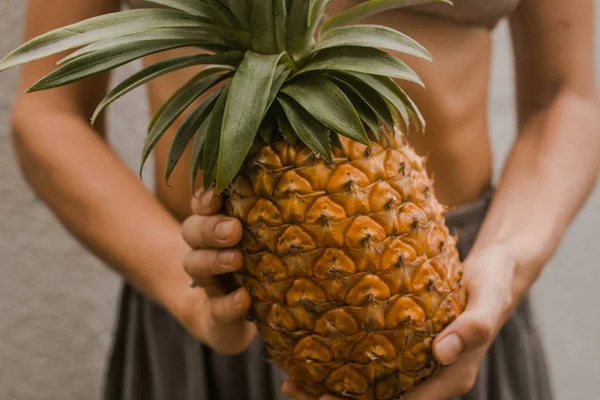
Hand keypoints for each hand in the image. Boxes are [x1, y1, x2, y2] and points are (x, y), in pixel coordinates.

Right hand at [179, 187, 256, 354]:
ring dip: (214, 260)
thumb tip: (307, 185)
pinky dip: (228, 303)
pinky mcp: (214, 315)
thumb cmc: (258, 268)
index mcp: (215, 227)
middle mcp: (205, 251)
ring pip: (194, 264)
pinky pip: (215, 308)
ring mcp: (208, 283)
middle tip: (233, 229)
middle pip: (192, 230)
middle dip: (210, 228)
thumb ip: (272, 216)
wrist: (235, 322)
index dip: (206, 198)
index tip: (218, 195)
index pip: (202, 204)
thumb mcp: (265, 238)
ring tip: (236, 259)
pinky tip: (243, 298)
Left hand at [282, 245, 516, 399]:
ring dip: (335, 387)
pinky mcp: (408, 347)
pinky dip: (346, 362)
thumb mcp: (489, 298)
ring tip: (292, 379)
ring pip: (373, 385)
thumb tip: (440, 353)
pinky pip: (374, 362)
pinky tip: (318, 350)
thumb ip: (474, 325)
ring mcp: (418, 364)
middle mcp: (431, 377)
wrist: (496, 272)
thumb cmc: (494, 283)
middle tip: (294, 388)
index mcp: (450, 376)